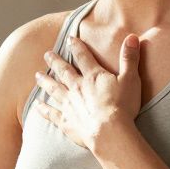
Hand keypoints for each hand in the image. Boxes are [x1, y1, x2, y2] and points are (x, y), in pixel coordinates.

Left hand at [33, 33, 141, 151]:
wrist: (109, 132)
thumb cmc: (122, 106)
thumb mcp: (130, 79)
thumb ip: (129, 58)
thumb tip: (132, 37)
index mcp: (93, 76)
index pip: (82, 57)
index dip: (76, 46)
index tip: (69, 39)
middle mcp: (77, 87)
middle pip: (63, 71)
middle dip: (55, 61)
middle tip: (46, 54)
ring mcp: (69, 104)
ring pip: (54, 89)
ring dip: (45, 81)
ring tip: (37, 75)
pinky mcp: (66, 121)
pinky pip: (51, 113)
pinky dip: (43, 109)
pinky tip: (37, 105)